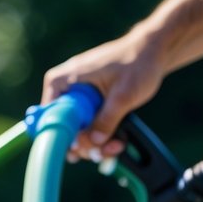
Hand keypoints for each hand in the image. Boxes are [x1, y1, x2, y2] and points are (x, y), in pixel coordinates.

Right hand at [41, 30, 167, 160]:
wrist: (154, 50)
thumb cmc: (137, 64)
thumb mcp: (123, 95)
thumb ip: (107, 120)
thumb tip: (93, 144)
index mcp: (60, 82)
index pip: (49, 118)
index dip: (65, 137)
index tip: (81, 150)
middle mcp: (63, 90)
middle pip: (63, 128)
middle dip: (85, 144)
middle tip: (106, 151)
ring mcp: (75, 97)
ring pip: (77, 130)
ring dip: (96, 143)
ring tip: (117, 146)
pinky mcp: (87, 102)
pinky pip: (87, 125)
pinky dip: (101, 135)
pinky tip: (116, 141)